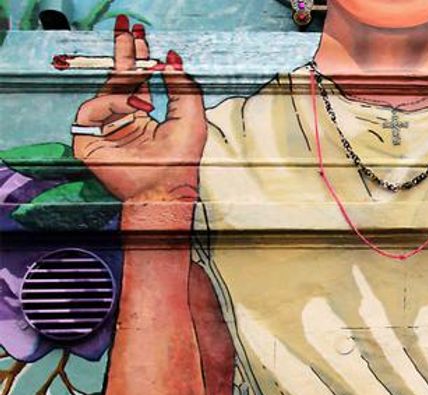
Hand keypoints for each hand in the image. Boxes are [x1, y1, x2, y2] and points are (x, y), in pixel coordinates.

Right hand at [72, 16, 206, 226]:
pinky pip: (92, 107)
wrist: (165, 187)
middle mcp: (122, 120)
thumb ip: (183, 85)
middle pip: (118, 77)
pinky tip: (135, 108)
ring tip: (145, 95)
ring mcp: (104, 129)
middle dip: (123, 50)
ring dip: (128, 86)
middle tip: (126, 26)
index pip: (136, 79)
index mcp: (143, 115)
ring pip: (107, 90)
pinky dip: (114, 103)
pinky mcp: (87, 139)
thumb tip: (173, 56)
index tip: (140, 33)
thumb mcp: (191, 116)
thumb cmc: (180, 161)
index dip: (138, 55)